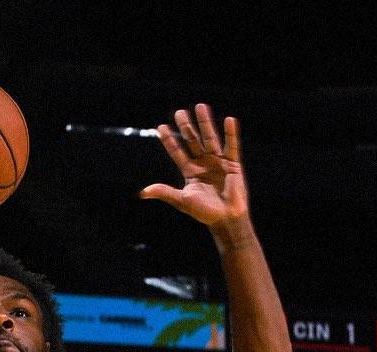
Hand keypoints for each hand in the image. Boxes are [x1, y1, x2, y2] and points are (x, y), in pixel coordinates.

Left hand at [139, 104, 249, 229]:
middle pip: (193, 140)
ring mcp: (218, 161)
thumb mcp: (182, 200)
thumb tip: (143, 192)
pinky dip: (231, 134)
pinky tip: (229, 120)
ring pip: (210, 138)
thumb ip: (165, 192)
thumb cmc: (203, 212)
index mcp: (190, 171)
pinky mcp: (233, 163)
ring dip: (205, 123)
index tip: (160, 127)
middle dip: (186, 127)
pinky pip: (232, 146)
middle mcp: (203, 163)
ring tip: (200, 106)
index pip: (177, 152)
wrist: (225, 219)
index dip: (169, 140)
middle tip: (179, 112)